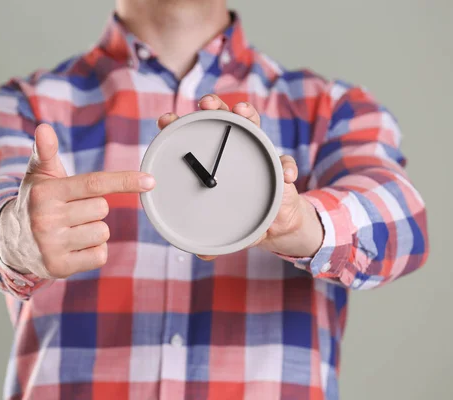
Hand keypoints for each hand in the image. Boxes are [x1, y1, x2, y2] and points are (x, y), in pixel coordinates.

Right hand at [0, 124, 155, 278]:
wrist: (11, 242)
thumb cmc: (36, 201)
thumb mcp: (39, 175)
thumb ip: (46, 151)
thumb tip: (44, 128)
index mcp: (45, 193)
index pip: (94, 184)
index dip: (124, 181)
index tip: (150, 181)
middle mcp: (45, 219)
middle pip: (102, 209)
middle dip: (92, 208)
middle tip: (70, 211)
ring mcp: (51, 245)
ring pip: (102, 232)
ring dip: (93, 231)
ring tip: (69, 230)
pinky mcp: (59, 268)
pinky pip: (100, 254)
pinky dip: (93, 250)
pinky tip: (73, 247)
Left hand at [157, 94, 323, 260]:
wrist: (273, 224)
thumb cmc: (241, 218)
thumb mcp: (224, 230)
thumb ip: (213, 240)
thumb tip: (201, 254)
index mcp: (211, 162)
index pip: (192, 137)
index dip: (178, 125)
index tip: (165, 120)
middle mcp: (234, 152)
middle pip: (222, 120)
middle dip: (213, 106)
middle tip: (205, 103)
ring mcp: (258, 156)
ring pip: (253, 128)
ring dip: (247, 116)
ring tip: (242, 111)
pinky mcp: (280, 169)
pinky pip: (285, 163)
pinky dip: (287, 168)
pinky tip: (287, 176)